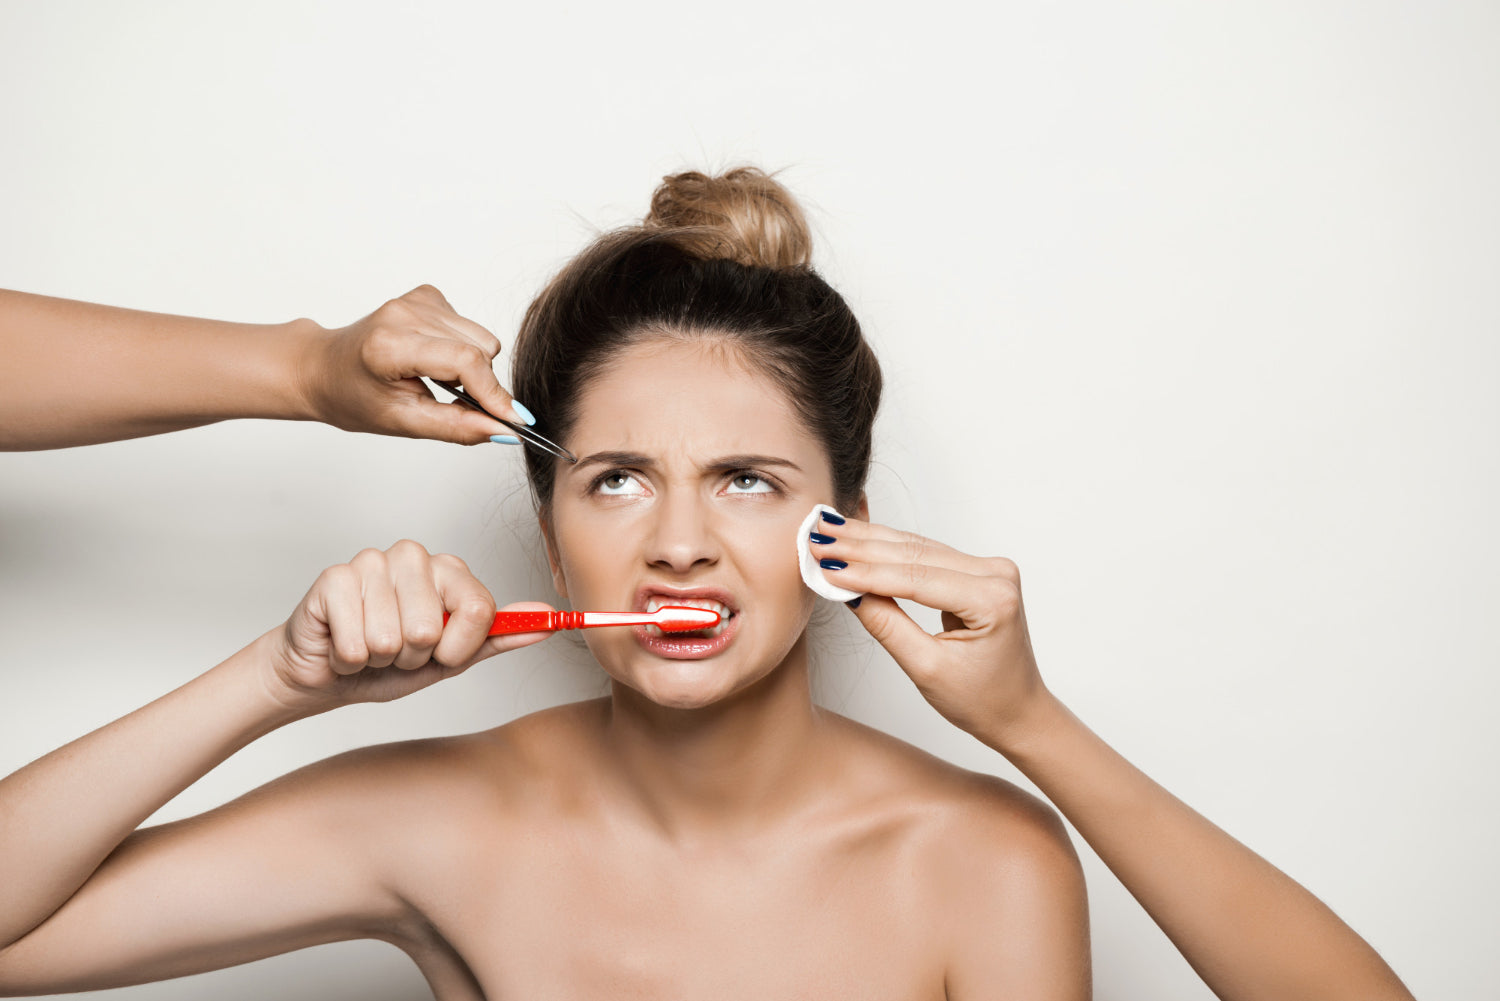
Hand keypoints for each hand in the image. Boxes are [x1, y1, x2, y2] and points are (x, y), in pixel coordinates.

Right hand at [262, 540, 552, 714]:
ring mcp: (371, 562)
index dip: (459, 648)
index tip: (442, 656)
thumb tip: (549, 620)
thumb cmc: (390, 664)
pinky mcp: (334, 579)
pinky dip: (350, 659)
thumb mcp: (452, 659)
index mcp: (448, 570)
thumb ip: (498, 637)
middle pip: (432, 628)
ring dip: (380, 659)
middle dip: (413, 657)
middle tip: (396, 651)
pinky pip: (356, 641)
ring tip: (370, 648)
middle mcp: (413, 556)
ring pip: (392, 637)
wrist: (328, 675)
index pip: (479, 609)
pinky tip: (344, 646)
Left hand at [300, 284, 530, 443]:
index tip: (514, 421)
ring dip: (470, 367)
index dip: (494, 393)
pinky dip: (461, 350)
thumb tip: (505, 431)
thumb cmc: (353, 397)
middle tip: (456, 405)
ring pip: (481, 338)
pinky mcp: (427, 295)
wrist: (323, 368)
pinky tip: (433, 360)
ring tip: (435, 380)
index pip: (465, 362)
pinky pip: (470, 328)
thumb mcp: (403, 423)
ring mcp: (417, 299)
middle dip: (480, 384)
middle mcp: (404, 313)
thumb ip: (457, 427)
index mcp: (391, 345)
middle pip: (479, 350)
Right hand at [810, 518, 1046, 746]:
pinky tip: (858, 538)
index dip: (865, 572)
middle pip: (915, 554)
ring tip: (829, 533)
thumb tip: (848, 591)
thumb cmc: (982, 700)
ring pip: (917, 549)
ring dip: (870, 542)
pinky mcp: (977, 571)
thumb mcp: (926, 669)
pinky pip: (925, 556)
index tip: (824, 565)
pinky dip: (889, 551)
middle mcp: (996, 574)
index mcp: (992, 599)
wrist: (1017, 711)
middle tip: (817, 539)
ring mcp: (989, 569)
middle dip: (861, 547)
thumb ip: (887, 625)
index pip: (915, 578)